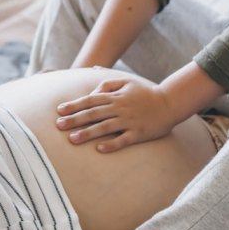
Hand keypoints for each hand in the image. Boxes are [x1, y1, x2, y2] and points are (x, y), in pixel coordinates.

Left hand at [55, 74, 179, 152]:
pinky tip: (99, 149)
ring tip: (73, 139)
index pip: (90, 100)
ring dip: (88, 133)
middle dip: (75, 120)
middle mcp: (120, 108)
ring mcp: (129, 121)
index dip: (74, 105)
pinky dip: (112, 144)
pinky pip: (123, 140)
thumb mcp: (127, 81)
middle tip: (58, 126)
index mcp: (116, 96)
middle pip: (93, 114)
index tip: (59, 111)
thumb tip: (92, 81)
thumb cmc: (146, 92)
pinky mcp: (139, 133)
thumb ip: (108, 82)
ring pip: (105, 127)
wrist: (170, 103)